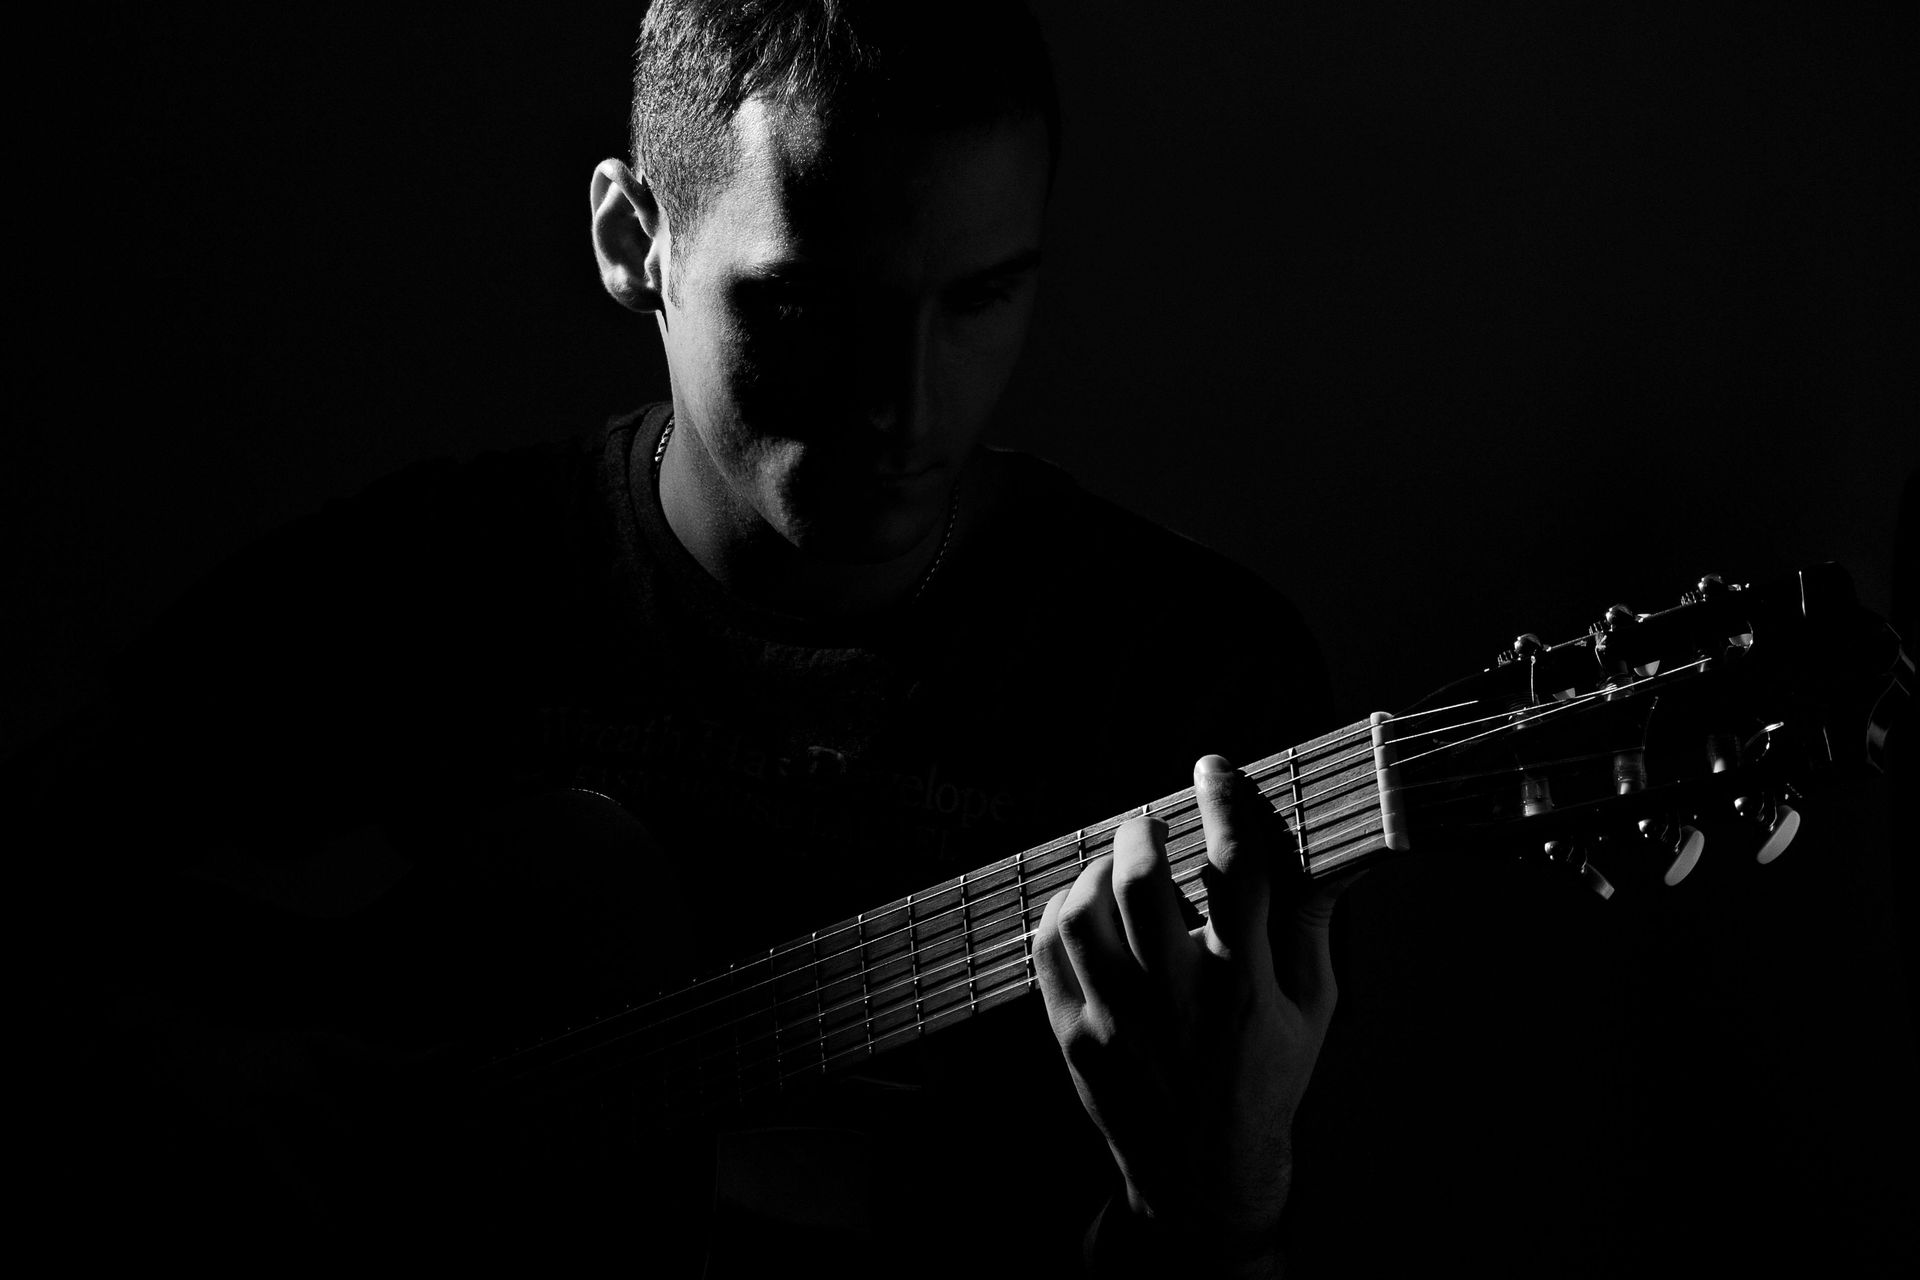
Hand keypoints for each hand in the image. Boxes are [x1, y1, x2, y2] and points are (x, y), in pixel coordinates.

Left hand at [1033, 754, 1349, 1270]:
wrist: (1208, 1174)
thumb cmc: (1267, 1078)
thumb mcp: (1312, 1005)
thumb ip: (1310, 922)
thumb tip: (1327, 848)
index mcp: (1245, 988)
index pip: (1235, 869)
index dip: (1225, 804)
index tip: (1212, 771)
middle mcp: (1178, 1003)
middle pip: (1142, 884)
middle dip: (1144, 832)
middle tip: (1154, 826)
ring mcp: (1118, 1023)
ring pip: (1083, 914)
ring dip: (1099, 871)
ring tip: (1121, 868)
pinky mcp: (1075, 1039)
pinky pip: (1048, 951)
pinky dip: (1063, 911)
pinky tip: (1088, 906)